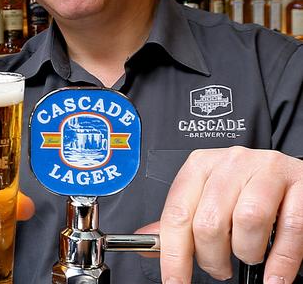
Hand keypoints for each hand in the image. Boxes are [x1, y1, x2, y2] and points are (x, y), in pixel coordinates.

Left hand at [153, 147, 302, 282]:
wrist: (292, 175)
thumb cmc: (247, 189)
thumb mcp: (209, 197)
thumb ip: (181, 221)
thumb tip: (147, 245)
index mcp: (200, 165)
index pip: (177, 214)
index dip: (173, 255)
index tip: (174, 281)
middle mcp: (231, 162)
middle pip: (209, 221)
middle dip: (212, 258)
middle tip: (219, 268)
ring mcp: (267, 169)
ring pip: (248, 220)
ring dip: (246, 253)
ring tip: (248, 256)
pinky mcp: (300, 182)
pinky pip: (289, 228)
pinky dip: (280, 261)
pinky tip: (273, 275)